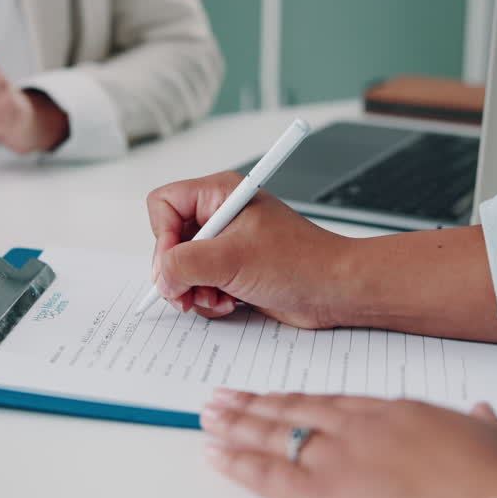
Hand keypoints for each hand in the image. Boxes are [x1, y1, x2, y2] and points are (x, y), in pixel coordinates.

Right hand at [146, 171, 355, 327]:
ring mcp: (226, 244)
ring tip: (218, 298)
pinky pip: (200, 284)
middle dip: (178, 273)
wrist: (336, 291)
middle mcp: (220, 215)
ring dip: (194, 290)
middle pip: (169, 241)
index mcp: (220, 194)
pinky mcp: (233, 269)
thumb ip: (184, 264)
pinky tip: (230, 303)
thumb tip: (160, 277)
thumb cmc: (301, 263)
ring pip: (182, 268)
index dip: (163, 237)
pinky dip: (208, 299)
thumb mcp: (232, 260)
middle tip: (188, 292)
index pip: (163, 205)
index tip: (175, 264)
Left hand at [202, 390, 496, 497]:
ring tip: (208, 417)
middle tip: (223, 397)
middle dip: (254, 405)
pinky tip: (214, 453)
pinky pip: (267, 474)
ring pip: (274, 434)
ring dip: (236, 426)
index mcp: (396, 412)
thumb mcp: (495, 443)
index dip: (299, 400)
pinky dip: (236, 462)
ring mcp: (339, 458)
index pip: (333, 401)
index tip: (276, 397)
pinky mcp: (324, 497)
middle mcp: (360, 428)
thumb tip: (482, 412)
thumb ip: (480, 423)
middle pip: (294, 410)